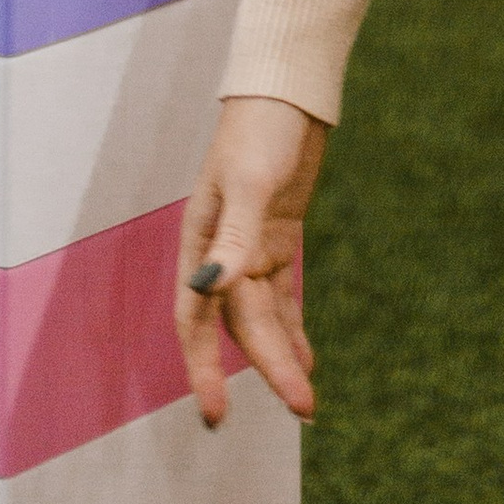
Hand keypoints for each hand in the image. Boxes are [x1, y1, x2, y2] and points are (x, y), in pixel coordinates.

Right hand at [176, 96, 327, 423]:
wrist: (287, 90)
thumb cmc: (260, 129)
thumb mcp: (249, 182)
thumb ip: (233, 237)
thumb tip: (208, 288)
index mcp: (201, 245)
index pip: (197, 320)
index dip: (204, 368)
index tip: (215, 414)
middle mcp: (220, 254)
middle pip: (243, 325)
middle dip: (268, 369)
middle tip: (302, 410)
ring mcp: (250, 247)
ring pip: (265, 316)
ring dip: (283, 356)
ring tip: (306, 401)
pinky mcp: (277, 237)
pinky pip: (282, 295)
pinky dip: (293, 327)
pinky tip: (307, 359)